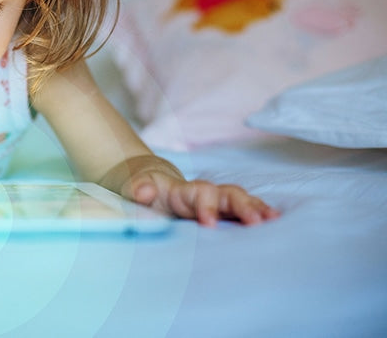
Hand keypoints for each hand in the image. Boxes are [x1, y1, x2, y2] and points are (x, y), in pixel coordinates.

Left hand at [122, 170, 279, 226]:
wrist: (150, 186)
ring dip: (258, 210)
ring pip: (241, 202)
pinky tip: (277, 225)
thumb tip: (143, 191)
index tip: (209, 224)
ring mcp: (216, 203)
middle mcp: (206, 194)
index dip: (206, 207)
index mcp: (184, 191)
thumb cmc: (144, 190)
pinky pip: (243, 213)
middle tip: (257, 222)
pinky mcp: (222, 214)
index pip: (200, 195)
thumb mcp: (134, 188)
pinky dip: (260, 216)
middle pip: (229, 194)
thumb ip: (138, 189)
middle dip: (244, 206)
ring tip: (276, 221)